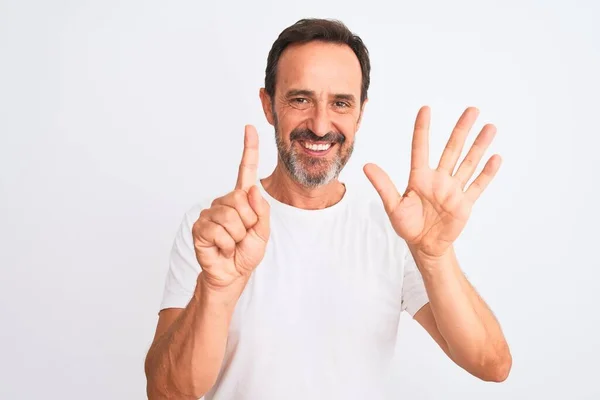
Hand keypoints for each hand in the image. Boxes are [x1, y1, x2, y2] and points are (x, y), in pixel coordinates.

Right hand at [192, 125, 269, 289]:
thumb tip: (251, 189)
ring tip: (232, 243)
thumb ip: (261, 211)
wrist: (232, 274)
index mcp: (242, 199)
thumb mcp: (263, 232)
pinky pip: (218, 231)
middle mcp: (225, 201)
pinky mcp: (199, 226)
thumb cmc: (246, 252)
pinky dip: (226, 244)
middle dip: (248, 222)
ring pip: (230, 217)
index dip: (249, 148)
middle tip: (243, 235)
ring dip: (237, 236)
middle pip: (240, 199)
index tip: (250, 128)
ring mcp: (210, 212)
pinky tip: (222, 248)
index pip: (246, 169)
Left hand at [364, 106, 500, 258]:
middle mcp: (439, 179)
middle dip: (461, 130)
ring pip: (468, 163)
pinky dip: (487, 173)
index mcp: (420, 178)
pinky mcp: (464, 203)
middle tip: (472, 110)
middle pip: (452, 149)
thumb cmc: (407, 225)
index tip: (426, 109)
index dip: (422, 129)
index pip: (420, 148)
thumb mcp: (393, 206)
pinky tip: (495, 158)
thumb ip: (383, 185)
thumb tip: (366, 166)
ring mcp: (453, 190)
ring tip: (490, 127)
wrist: (424, 246)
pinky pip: (477, 186)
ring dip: (479, 146)